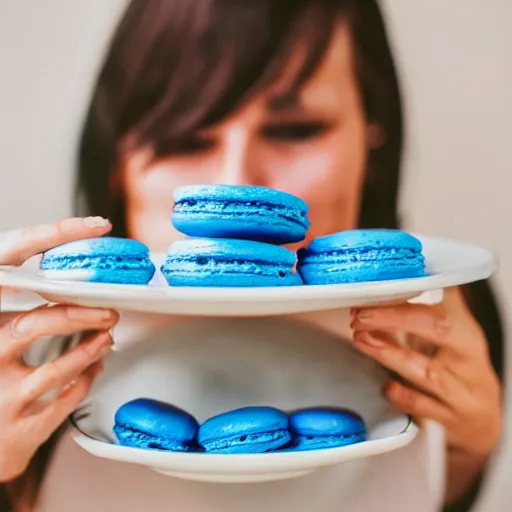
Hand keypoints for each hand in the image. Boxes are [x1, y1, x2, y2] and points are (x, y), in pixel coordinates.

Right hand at [0, 217, 118, 481]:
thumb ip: (21, 304)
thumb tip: (72, 276)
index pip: (12, 258)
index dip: (55, 237)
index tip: (94, 226)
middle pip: (35, 323)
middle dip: (80, 313)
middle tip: (109, 310)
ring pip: (54, 366)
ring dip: (91, 348)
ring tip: (107, 336)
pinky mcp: (20, 424)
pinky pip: (66, 395)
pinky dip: (89, 376)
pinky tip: (96, 363)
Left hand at [350, 287, 501, 456]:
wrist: (481, 422)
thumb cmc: (460, 371)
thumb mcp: (453, 337)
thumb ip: (429, 309)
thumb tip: (404, 277)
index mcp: (466, 332)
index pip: (440, 302)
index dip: (406, 292)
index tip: (375, 288)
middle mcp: (468, 358)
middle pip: (437, 328)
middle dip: (394, 317)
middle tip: (361, 315)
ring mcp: (462, 391)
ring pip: (427, 369)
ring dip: (390, 353)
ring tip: (362, 339)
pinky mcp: (452, 420)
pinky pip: (425, 407)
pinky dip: (403, 395)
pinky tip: (386, 385)